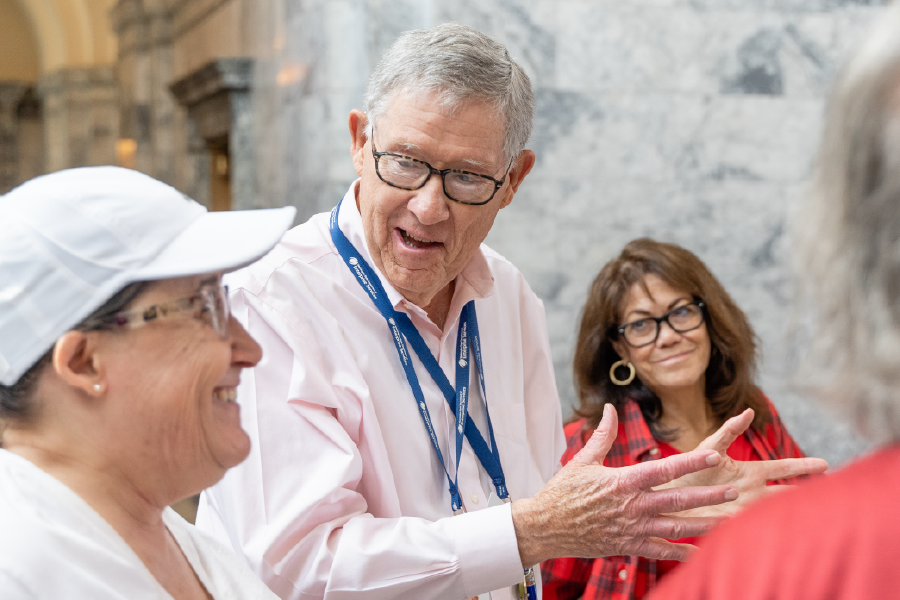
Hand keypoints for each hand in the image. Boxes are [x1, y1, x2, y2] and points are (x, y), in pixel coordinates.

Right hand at [511, 404, 738, 567]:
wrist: (544, 527)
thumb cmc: (562, 491)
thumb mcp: (582, 460)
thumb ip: (602, 435)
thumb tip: (611, 408)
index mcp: (622, 481)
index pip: (663, 469)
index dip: (691, 461)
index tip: (715, 454)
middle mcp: (632, 506)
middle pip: (678, 500)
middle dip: (709, 495)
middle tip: (735, 490)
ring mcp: (631, 529)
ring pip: (676, 528)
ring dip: (705, 524)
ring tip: (730, 520)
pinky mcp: (627, 546)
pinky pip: (660, 552)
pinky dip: (682, 554)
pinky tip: (702, 555)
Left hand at [664, 409, 828, 517]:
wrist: (666, 494)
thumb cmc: (688, 467)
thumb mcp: (709, 447)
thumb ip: (729, 431)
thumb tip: (749, 411)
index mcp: (748, 472)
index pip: (781, 469)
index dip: (802, 467)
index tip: (826, 465)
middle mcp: (751, 491)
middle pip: (785, 493)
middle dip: (807, 492)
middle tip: (834, 492)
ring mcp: (742, 509)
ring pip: (773, 512)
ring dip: (792, 513)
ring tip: (817, 517)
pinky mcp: (730, 525)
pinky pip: (753, 529)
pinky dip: (768, 532)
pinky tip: (784, 538)